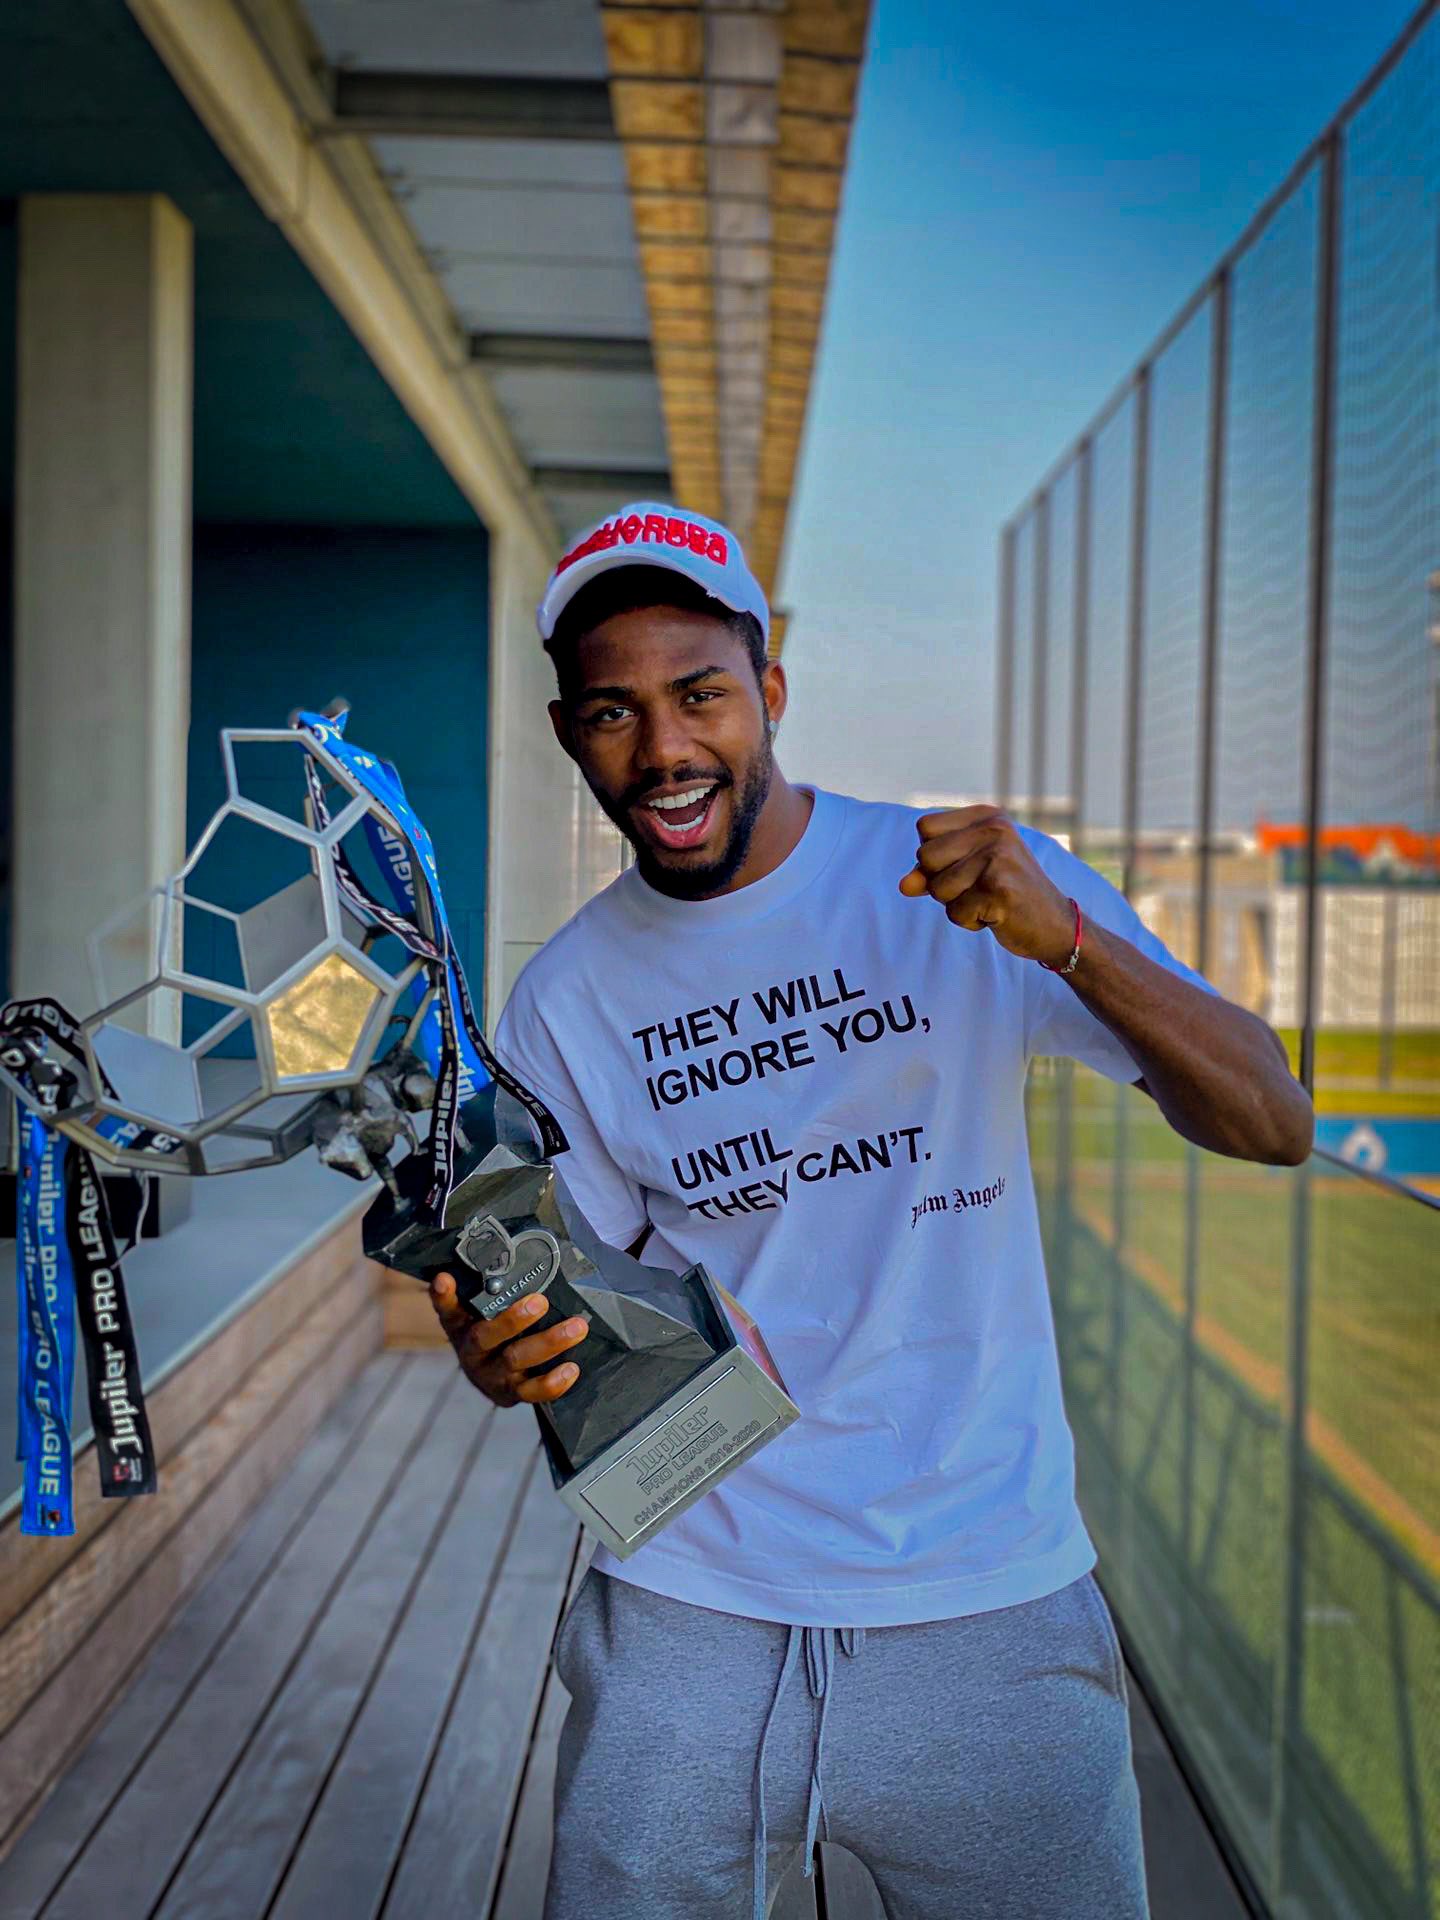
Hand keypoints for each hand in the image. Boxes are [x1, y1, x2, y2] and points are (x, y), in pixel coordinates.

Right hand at [429, 1272, 587, 1405]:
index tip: (444, 1278)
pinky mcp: (510, 1395)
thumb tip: (518, 1250)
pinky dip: (553, 1382)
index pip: (447, 1308)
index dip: (443, 1296)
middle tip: (539, 1302)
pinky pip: (532, 1391)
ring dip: (548, 1342)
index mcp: (460, 1325)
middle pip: (485, 1336)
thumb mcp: (483, 1309)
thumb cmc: (492, 1331)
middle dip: (513, 1320)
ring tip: (577, 1327)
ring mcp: (490, 1375)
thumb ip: (491, 1288)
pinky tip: (572, 1368)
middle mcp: (471, 1351)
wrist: (490, 1376)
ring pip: (516, 1360)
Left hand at [899, 805, 1075, 965]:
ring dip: (957, 905)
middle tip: (977, 888)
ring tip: (988, 901)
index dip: (933, 856)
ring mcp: (998, 858)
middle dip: (941, 883)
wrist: (1055, 924)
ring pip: (938, 888)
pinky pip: (955, 913)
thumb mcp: (965, 875)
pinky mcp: (999, 889)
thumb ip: (929, 873)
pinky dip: (970, 922)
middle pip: (926, 857)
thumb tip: (904, 885)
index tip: (965, 866)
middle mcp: (994, 830)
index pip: (925, 828)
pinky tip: (997, 914)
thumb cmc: (1004, 894)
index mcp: (987, 817)